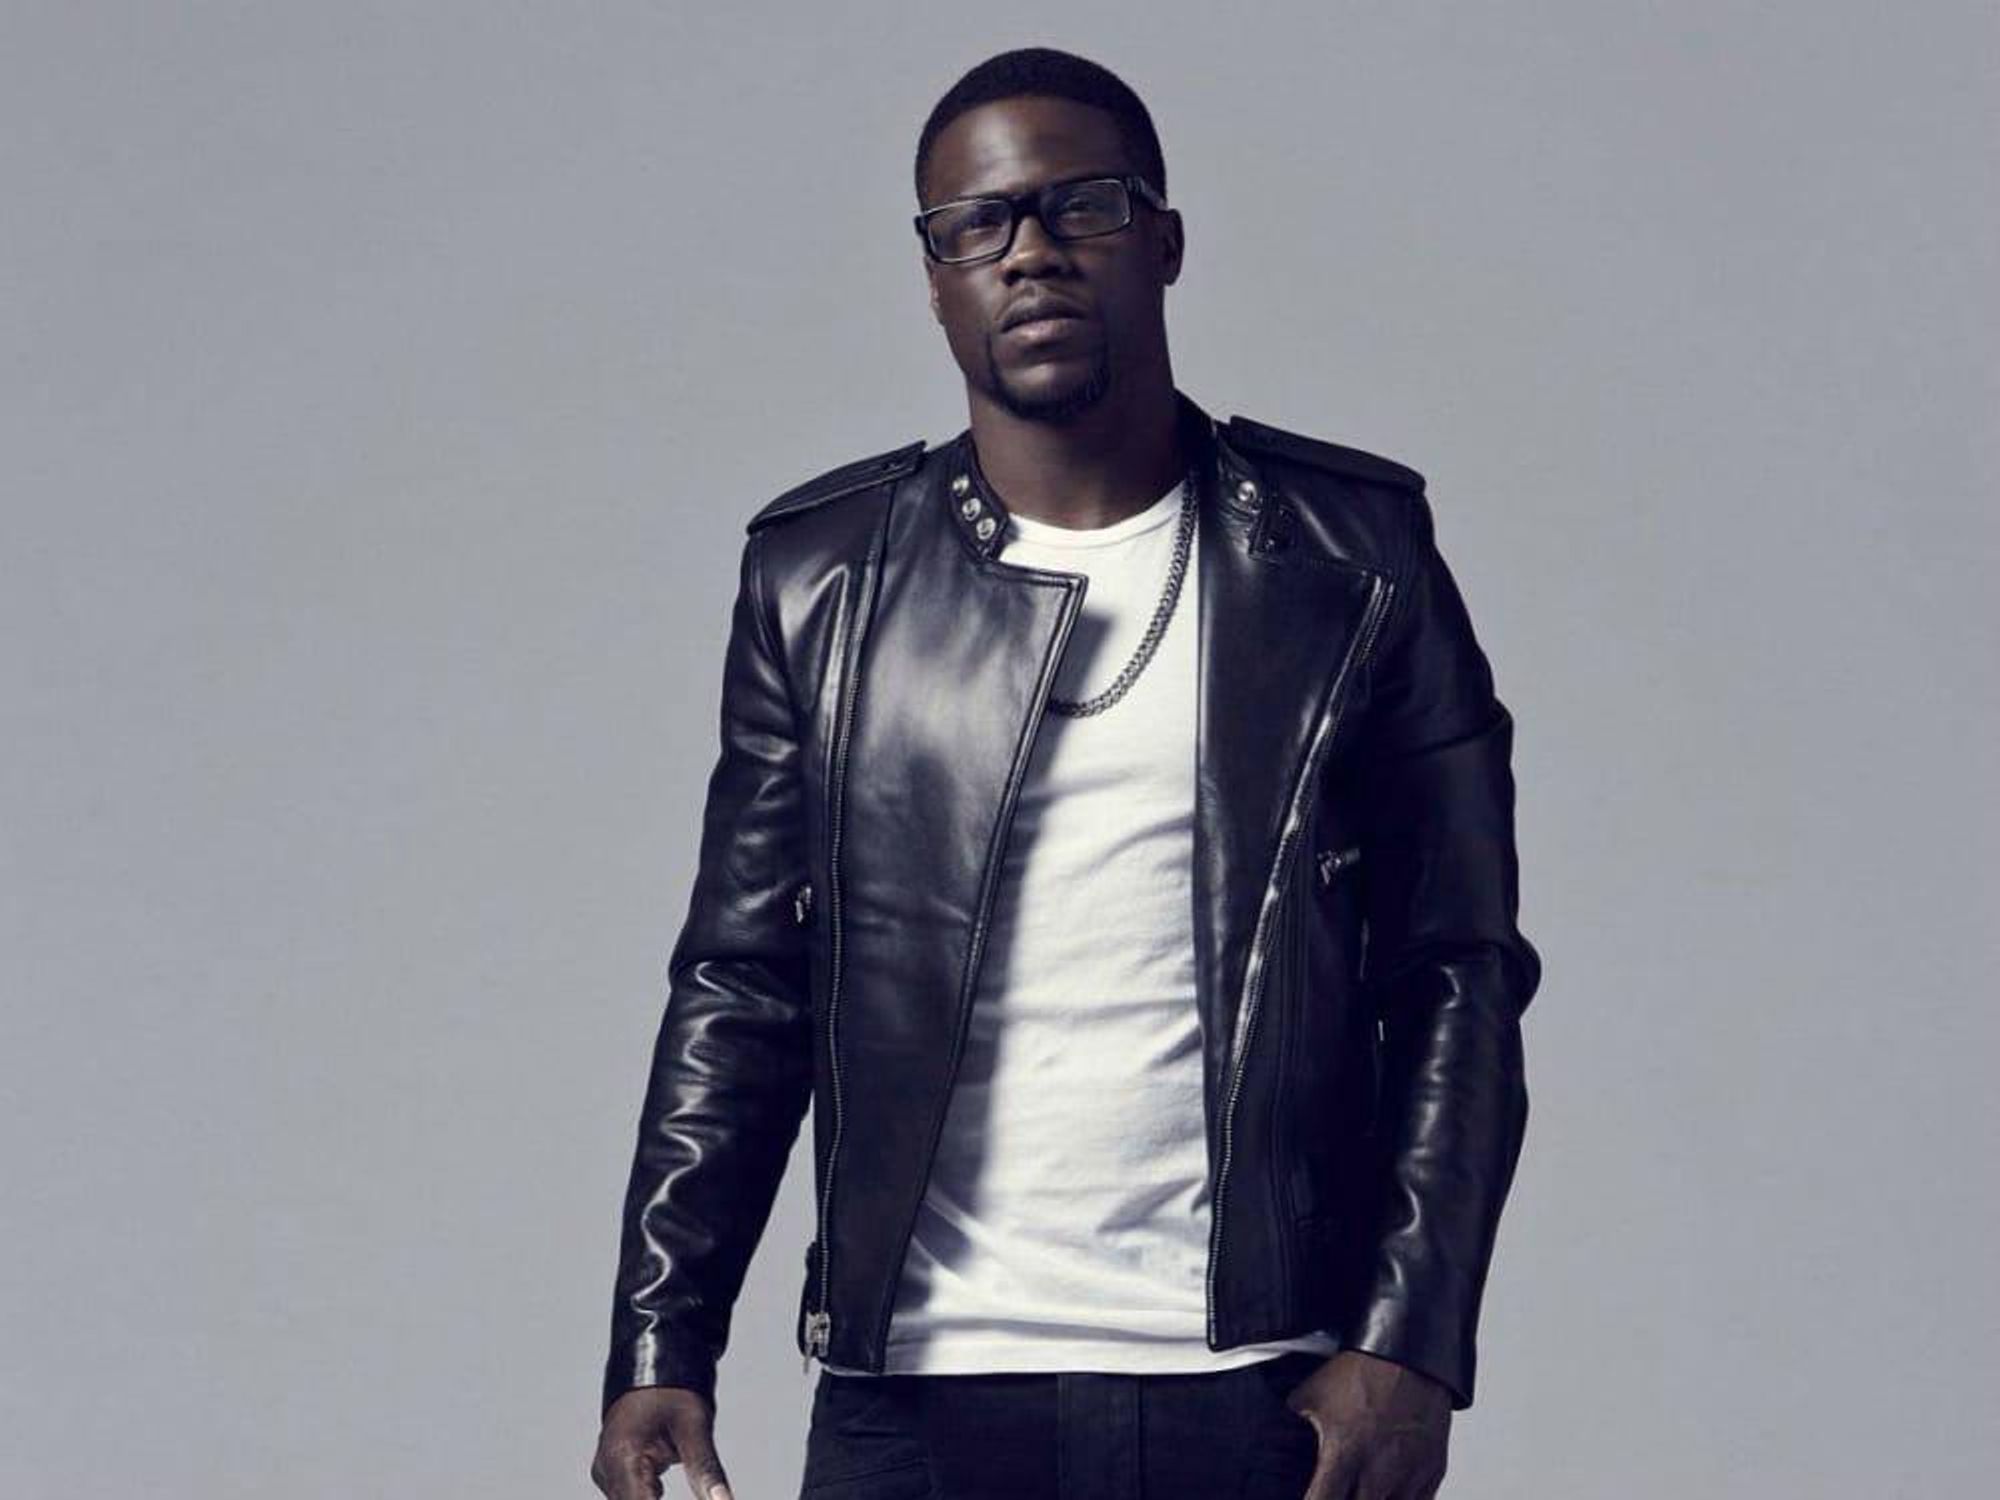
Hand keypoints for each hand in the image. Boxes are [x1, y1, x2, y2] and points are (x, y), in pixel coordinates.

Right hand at [589, 1386, 735, 1499]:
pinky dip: (649, 1496)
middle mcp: (607, 1467)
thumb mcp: (695, 1427)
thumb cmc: (673, 1388)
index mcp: (622, 1456)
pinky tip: (662, 1483)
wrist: (655, 1364)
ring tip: (670, 1463)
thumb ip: (706, 1470)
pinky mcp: (613, 1471)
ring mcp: (607, 1470)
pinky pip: (630, 1495)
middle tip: (701, 1490)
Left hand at [1282, 1349, 1453, 1498]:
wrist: (1409, 1354)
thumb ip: (1292, 1422)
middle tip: (1337, 1492)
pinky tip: (1386, 1493)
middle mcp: (1377, 1473)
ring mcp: (1409, 1476)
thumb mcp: (1311, 1394)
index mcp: (1343, 1456)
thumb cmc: (1361, 1373)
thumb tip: (1274, 1432)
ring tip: (1361, 1491)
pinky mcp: (1432, 1473)